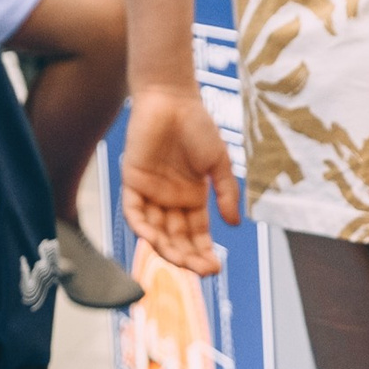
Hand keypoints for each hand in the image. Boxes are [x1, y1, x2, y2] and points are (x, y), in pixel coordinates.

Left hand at [121, 81, 240, 274]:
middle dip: (188, 256)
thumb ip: (226, 193)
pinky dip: (142, 227)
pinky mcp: (132, 181)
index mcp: (192, 197)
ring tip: (182, 260)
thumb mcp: (219, 163)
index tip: (215, 268)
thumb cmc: (197, 125)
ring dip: (167, 248)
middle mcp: (170, 200)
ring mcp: (151, 192)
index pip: (197, 234)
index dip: (204, 252)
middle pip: (177, 238)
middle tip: (201, 270)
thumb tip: (236, 224)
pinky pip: (133, 210)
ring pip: (156, 230)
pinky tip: (154, 240)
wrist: (172, 98)